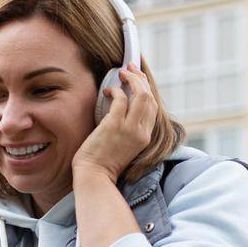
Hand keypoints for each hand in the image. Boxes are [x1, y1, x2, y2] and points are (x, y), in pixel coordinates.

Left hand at [72, 65, 156, 184]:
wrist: (94, 178)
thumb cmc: (103, 163)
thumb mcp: (124, 145)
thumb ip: (128, 128)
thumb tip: (121, 106)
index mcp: (146, 137)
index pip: (153, 107)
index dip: (147, 89)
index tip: (139, 79)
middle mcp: (141, 132)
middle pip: (149, 97)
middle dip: (141, 79)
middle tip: (130, 68)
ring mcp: (129, 129)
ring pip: (140, 95)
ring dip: (132, 79)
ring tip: (121, 73)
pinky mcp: (114, 126)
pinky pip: (119, 100)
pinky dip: (115, 90)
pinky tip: (107, 90)